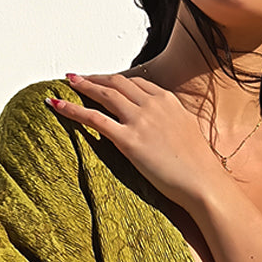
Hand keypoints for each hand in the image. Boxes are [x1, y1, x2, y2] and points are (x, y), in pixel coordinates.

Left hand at [46, 72, 225, 210]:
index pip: (137, 83)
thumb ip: (171, 123)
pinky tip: (58, 105)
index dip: (117, 81)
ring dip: (83, 86)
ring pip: (104, 94)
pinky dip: (73, 109)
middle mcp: (153, 104)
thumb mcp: (188, 133)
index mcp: (168, 101)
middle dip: (96, 79)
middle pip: (118, 83)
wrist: (203, 182)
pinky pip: (94, 118)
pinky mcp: (128, 139)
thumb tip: (162, 128)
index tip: (105, 82)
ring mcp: (140, 120)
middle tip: (79, 78)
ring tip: (68, 84)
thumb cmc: (199, 166)